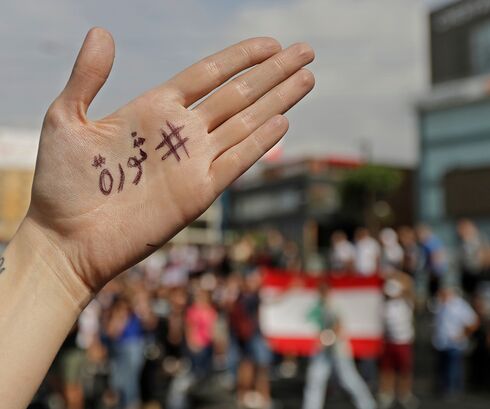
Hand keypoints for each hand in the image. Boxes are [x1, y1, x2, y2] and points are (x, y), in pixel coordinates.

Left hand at [24, 27, 314, 293]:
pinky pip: (237, 161)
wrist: (67, 239)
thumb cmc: (62, 184)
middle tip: (305, 52)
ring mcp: (193, 162)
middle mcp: (181, 132)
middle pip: (238, 94)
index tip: (270, 44)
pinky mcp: (198, 192)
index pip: (209, 74)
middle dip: (273, 72)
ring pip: (246, 123)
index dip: (241, 58)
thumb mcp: (65, 120)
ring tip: (306, 78)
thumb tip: (102, 31)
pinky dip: (261, 142)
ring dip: (277, 100)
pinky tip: (283, 121)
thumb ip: (87, 77)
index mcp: (154, 108)